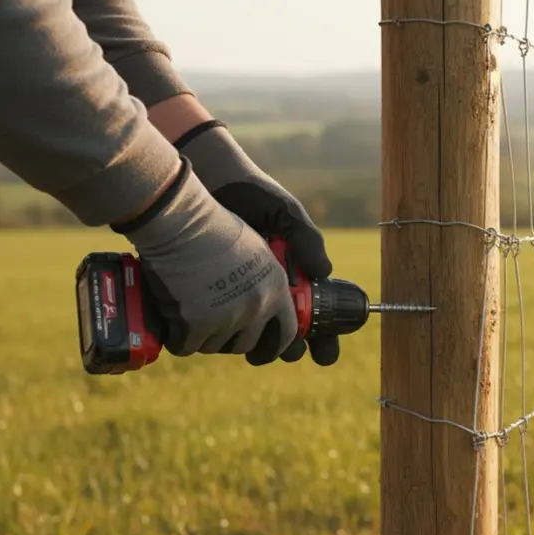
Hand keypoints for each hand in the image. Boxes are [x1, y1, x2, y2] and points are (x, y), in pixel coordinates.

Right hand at [112, 158, 297, 365]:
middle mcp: (256, 308)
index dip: (275, 343)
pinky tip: (174, 318)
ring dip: (204, 335)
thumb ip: (304, 242)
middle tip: (219, 321)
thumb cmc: (223, 212)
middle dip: (235, 338)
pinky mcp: (194, 324)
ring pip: (216, 345)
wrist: (179, 214)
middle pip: (248, 344)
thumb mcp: (277, 215)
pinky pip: (186, 346)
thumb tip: (322, 272)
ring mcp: (225, 319)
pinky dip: (178, 337)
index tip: (264, 345)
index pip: (286, 333)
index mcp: (276, 289)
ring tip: (194, 308)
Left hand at [175, 122, 338, 365]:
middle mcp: (267, 288)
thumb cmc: (254, 194)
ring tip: (254, 348)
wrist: (208, 180)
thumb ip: (308, 240)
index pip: (313, 314)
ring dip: (256, 345)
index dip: (322, 339)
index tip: (324, 354)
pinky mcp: (209, 291)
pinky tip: (220, 334)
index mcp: (293, 275)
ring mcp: (238, 292)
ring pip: (251, 333)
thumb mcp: (287, 214)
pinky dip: (221, 331)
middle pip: (284, 333)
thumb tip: (324, 272)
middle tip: (288, 352)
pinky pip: (218, 319)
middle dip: (289, 349)